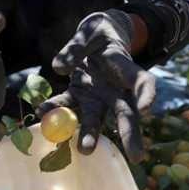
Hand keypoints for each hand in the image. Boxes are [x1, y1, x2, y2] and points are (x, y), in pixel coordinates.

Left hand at [43, 10, 154, 161]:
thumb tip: (59, 67)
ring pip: (96, 118)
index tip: (146, 110)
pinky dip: (54, 110)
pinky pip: (67, 106)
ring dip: (90, 134)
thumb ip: (76, 48)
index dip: (146, 96)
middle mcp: (115, 89)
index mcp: (125, 69)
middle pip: (125, 112)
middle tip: (136, 157)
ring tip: (86, 151)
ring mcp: (96, 97)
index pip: (142, 82)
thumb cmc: (99, 34)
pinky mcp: (78, 97)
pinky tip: (42, 113)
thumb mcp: (90, 33)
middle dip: (130, 134)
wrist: (94, 40)